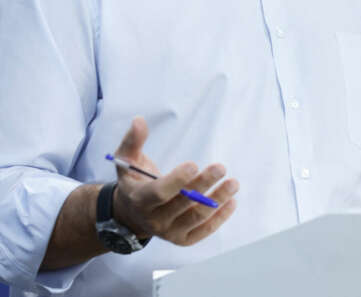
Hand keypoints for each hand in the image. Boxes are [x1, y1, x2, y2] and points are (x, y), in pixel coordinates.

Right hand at [110, 116, 238, 244]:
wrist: (131, 215)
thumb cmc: (134, 182)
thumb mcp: (127, 161)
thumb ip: (133, 141)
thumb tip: (139, 120)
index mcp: (139, 199)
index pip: (159, 193)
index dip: (177, 180)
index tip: (194, 164)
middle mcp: (154, 219)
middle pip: (182, 203)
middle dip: (203, 185)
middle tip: (221, 167)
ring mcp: (169, 232)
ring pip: (196, 217)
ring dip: (217, 200)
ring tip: (233, 183)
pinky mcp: (182, 239)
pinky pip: (203, 231)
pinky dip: (219, 218)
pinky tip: (232, 202)